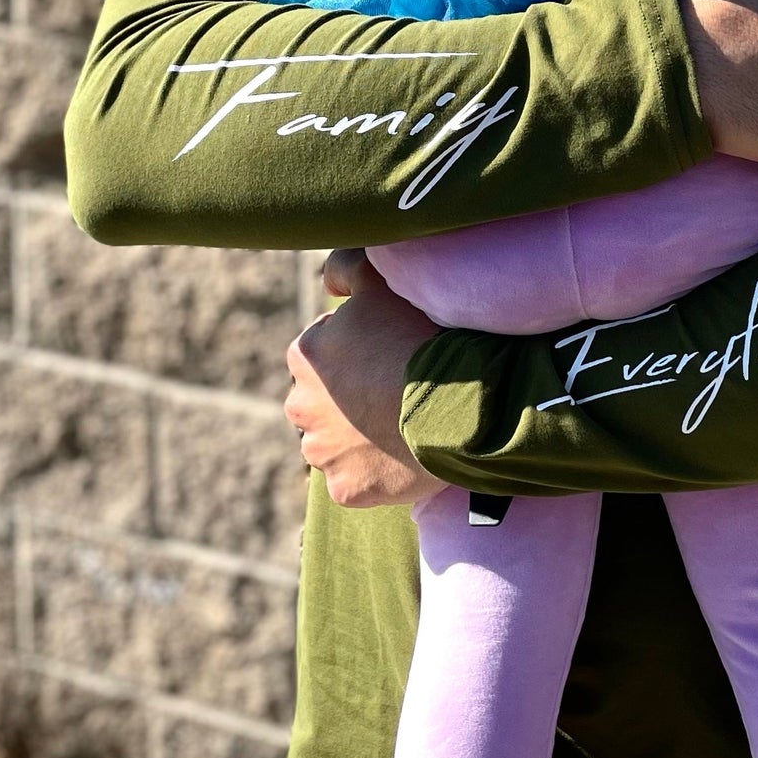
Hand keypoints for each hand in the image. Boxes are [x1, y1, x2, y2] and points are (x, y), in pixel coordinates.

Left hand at [282, 253, 441, 509]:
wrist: (457, 400)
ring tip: (401, 428)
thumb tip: (328, 281)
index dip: (360, 356)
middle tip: (395, 395)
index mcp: (305, 355)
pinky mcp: (345, 489)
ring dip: (359, 440)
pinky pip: (355, 483)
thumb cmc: (421, 334)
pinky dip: (375, 475)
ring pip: (335, 446)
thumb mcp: (383, 282)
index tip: (390, 357)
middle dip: (350, 402)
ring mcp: (323, 452)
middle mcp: (300, 405)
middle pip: (324, 404)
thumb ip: (348, 268)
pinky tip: (404, 459)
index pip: (324, 356)